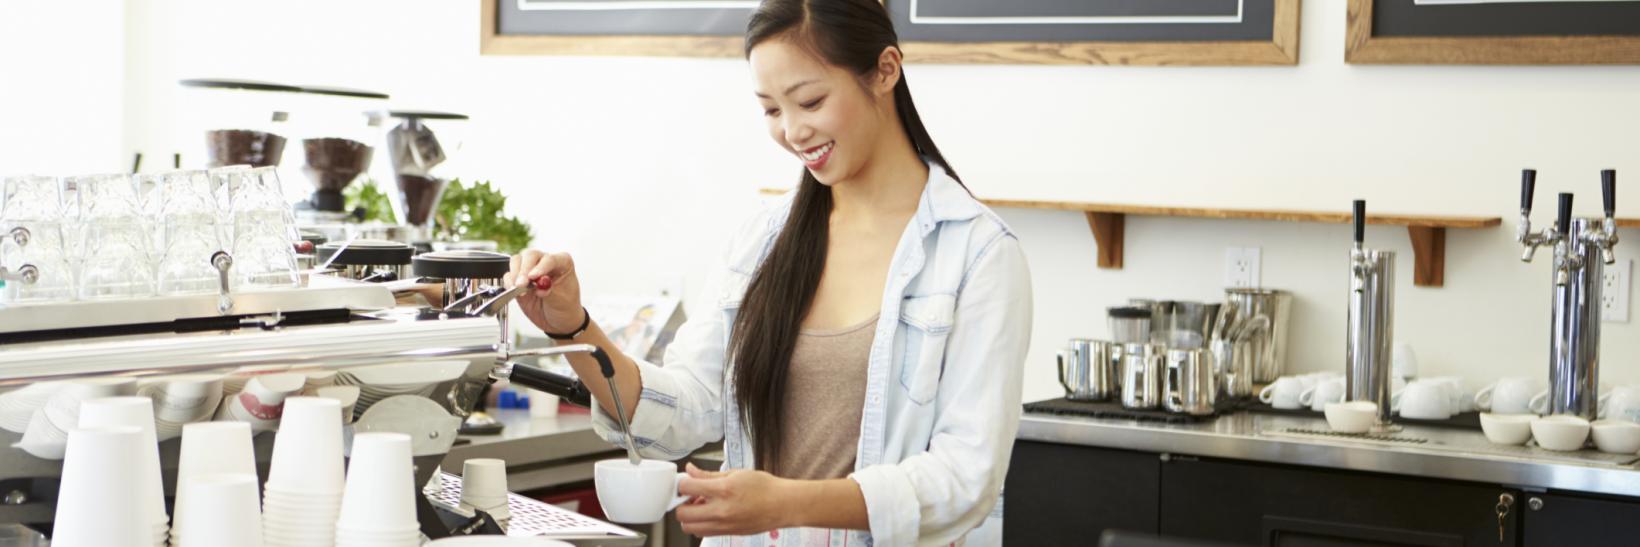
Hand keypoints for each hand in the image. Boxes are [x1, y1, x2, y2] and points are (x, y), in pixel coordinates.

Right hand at [506, 250, 584, 333]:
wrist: (557, 321)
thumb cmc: (565, 307)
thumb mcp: (561, 301)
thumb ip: (549, 291)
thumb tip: (538, 283)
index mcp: (562, 263)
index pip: (550, 259)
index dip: (541, 267)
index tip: (533, 277)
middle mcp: (545, 262)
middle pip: (531, 256)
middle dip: (524, 270)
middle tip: (521, 284)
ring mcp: (531, 269)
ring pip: (517, 261)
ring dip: (515, 274)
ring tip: (518, 288)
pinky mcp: (519, 279)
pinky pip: (509, 275)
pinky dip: (509, 282)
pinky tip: (514, 291)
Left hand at [675, 463, 796, 536]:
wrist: (783, 505)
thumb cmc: (764, 487)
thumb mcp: (735, 473)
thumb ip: (709, 475)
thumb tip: (690, 471)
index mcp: (724, 490)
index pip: (687, 488)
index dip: (682, 483)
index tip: (686, 482)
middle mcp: (721, 511)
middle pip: (682, 514)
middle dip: (681, 503)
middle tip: (690, 496)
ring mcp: (724, 525)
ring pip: (689, 528)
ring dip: (689, 517)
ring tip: (700, 506)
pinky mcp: (728, 534)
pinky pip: (703, 533)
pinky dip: (700, 524)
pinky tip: (710, 513)